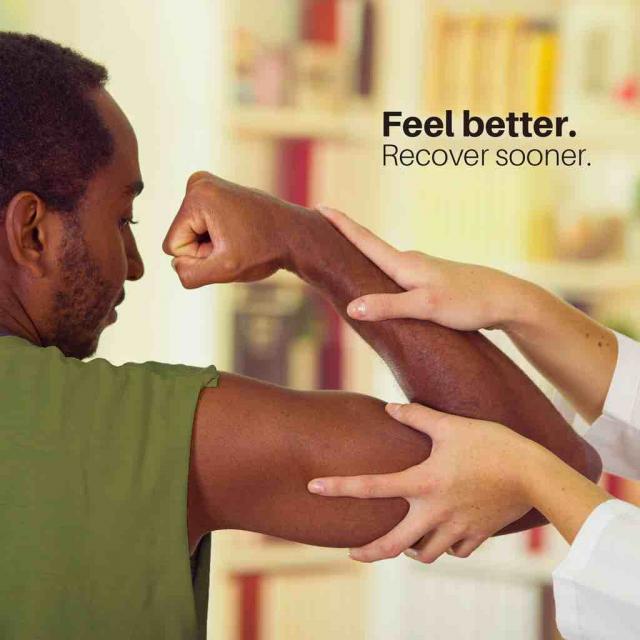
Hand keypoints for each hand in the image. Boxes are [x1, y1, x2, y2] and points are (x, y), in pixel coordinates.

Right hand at [163, 172, 295, 287]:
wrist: (295, 234)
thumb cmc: (265, 250)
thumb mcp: (226, 270)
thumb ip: (191, 274)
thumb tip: (176, 265)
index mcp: (197, 196)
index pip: (174, 246)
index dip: (201, 257)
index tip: (228, 248)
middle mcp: (198, 183)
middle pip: (181, 237)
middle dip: (206, 249)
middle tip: (236, 244)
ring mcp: (207, 184)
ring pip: (191, 233)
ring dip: (213, 244)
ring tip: (239, 237)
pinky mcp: (215, 191)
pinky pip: (202, 226)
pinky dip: (219, 235)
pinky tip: (240, 231)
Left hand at [308, 402, 534, 562]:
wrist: (535, 473)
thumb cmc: (491, 444)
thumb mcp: (451, 425)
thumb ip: (417, 416)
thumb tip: (391, 407)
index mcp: (423, 483)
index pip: (372, 486)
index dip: (339, 487)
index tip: (314, 488)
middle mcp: (435, 512)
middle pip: (393, 545)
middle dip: (369, 552)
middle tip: (353, 553)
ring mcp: (456, 528)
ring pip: (425, 555)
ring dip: (411, 550)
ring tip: (405, 540)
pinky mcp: (478, 535)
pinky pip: (455, 551)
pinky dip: (445, 546)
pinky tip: (443, 535)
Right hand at [318, 206, 529, 330]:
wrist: (506, 300)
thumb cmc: (468, 302)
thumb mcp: (426, 308)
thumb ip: (388, 307)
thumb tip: (352, 307)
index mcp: (405, 264)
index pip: (365, 240)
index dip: (341, 224)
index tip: (320, 207)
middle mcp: (410, 262)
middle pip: (370, 248)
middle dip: (345, 238)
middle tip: (321, 230)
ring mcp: (421, 271)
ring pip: (384, 264)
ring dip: (362, 258)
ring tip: (340, 256)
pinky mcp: (431, 283)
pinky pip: (397, 277)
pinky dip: (381, 276)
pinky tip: (379, 286)